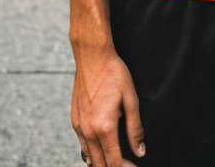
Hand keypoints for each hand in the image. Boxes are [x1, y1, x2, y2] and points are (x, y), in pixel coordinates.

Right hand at [71, 45, 144, 166]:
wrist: (92, 57)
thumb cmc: (114, 74)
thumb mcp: (131, 99)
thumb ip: (135, 128)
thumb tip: (140, 151)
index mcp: (104, 127)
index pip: (114, 162)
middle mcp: (88, 131)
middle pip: (100, 165)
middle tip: (128, 164)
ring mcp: (79, 126)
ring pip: (89, 158)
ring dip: (102, 163)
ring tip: (116, 159)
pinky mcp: (74, 120)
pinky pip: (82, 146)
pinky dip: (92, 153)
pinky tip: (102, 149)